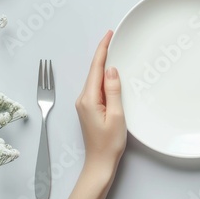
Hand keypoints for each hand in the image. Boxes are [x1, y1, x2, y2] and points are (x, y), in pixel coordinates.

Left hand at [76, 30, 126, 169]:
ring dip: (103, 65)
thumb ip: (113, 90)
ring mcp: (84, 104)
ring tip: (113, 51)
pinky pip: (96, 87)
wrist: (100, 163)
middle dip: (103, 53)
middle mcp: (83, 99)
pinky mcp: (89, 108)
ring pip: (95, 78)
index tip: (108, 35)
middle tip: (113, 38)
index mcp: (89, 99)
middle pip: (93, 71)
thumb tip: (111, 70)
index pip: (96, 68)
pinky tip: (110, 73)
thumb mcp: (116, 115)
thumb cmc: (109, 143)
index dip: (102, 50)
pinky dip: (103, 77)